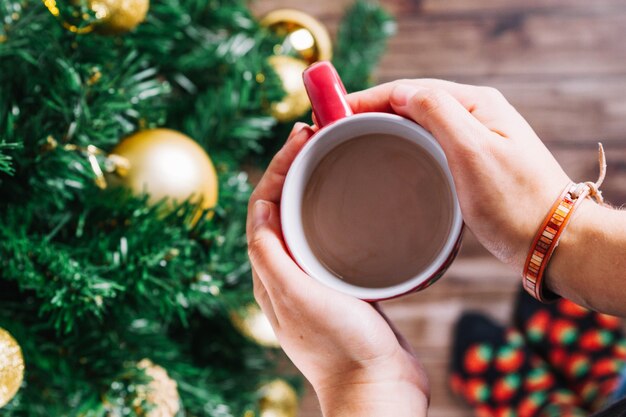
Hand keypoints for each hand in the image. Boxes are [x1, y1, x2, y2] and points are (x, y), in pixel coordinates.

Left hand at [246, 123, 428, 416]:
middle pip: (282, 207)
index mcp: (270, 273)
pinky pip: (330, 238)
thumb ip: (271, 256)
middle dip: (294, 169)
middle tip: (316, 136)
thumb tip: (259, 210)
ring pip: (306, 220)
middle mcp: (285, 274)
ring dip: (314, 185)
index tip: (300, 136)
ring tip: (332, 157)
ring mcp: (313, 280)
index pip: (263, 206)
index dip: (277, 167)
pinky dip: (335, 212)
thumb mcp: (296, 297)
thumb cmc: (341, 346)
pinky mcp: (342, 286)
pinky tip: (356, 202)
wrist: (378, 387)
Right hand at [346, 80, 572, 269]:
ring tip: (354, 141)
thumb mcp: (475, 151)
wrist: (550, 240)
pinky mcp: (471, 164)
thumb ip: (439, 114)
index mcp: (477, 104)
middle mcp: (475, 115)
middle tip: (337, 129)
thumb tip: (402, 92)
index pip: (411, 89)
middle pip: (413, 104)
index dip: (369, 98)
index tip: (334, 113)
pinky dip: (404, 147)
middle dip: (373, 111)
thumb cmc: (515, 201)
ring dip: (387, 128)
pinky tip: (389, 159)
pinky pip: (429, 146)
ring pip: (419, 125)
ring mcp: (474, 140)